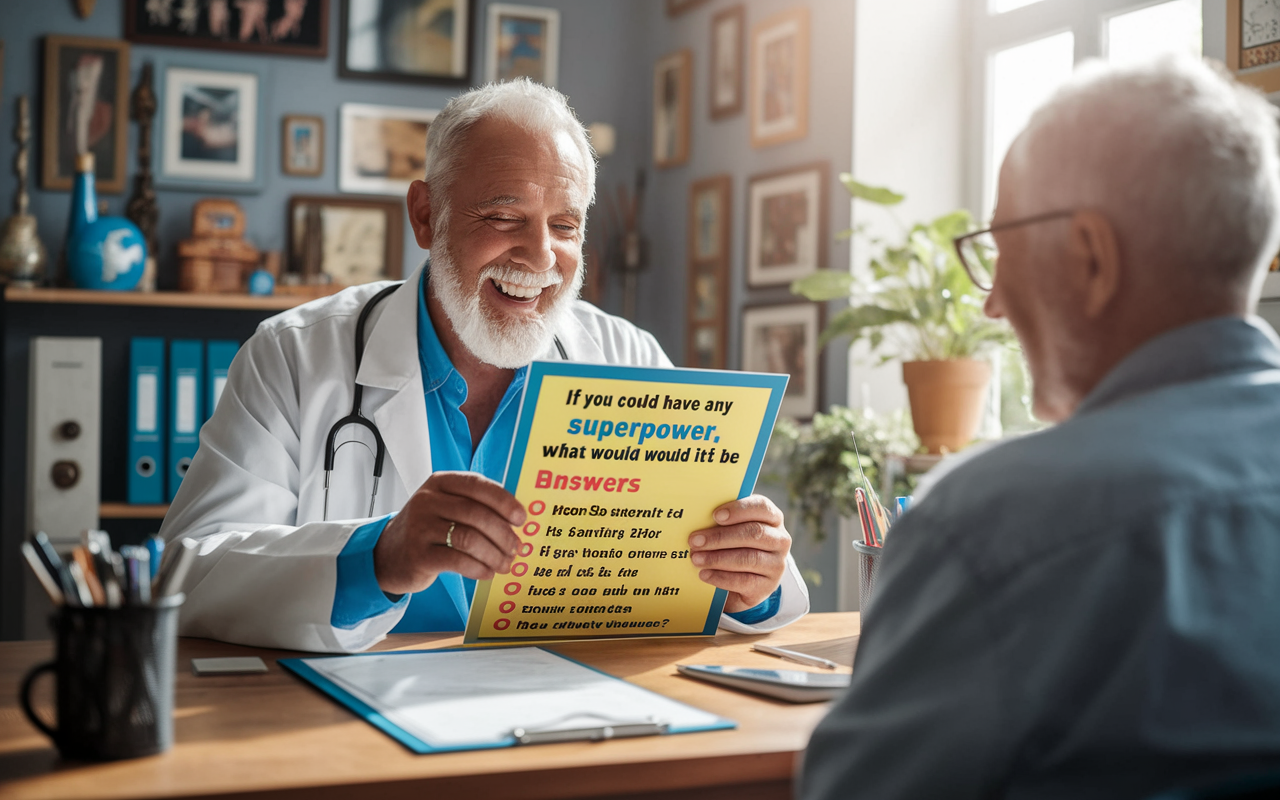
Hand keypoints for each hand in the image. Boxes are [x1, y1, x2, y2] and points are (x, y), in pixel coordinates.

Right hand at [373, 471, 524, 595]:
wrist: (388, 554)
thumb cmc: (426, 529)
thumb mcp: (445, 507)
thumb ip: (475, 506)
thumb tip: (516, 521)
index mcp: (440, 483)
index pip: (477, 484)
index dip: (504, 501)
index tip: (521, 518)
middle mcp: (427, 500)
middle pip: (476, 514)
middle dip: (502, 534)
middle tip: (516, 548)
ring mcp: (420, 527)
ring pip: (469, 538)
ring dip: (494, 554)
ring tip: (505, 564)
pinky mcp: (418, 554)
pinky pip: (457, 560)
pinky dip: (478, 568)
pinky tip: (487, 573)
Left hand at [689, 495, 790, 612]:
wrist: (743, 582)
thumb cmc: (735, 546)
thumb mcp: (733, 530)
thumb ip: (723, 522)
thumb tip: (698, 519)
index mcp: (772, 518)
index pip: (762, 507)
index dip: (739, 509)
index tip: (716, 515)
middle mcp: (780, 540)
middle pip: (754, 533)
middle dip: (721, 537)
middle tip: (695, 540)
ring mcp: (776, 564)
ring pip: (749, 558)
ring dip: (718, 558)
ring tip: (696, 558)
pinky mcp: (768, 586)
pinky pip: (744, 581)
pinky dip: (721, 577)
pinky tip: (704, 574)